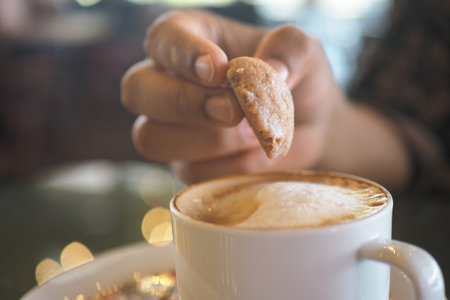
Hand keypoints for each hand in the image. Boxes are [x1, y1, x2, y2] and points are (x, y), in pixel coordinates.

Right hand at [121, 9, 346, 183]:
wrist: (308, 126)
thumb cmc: (296, 79)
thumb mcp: (303, 53)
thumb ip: (288, 49)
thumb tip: (269, 71)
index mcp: (190, 39)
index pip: (163, 38)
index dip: (183, 55)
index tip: (219, 70)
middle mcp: (169, 81)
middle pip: (136, 90)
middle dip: (185, 103)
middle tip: (231, 111)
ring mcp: (171, 127)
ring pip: (151, 138)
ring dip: (208, 140)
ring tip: (253, 134)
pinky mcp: (185, 163)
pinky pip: (190, 172)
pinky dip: (229, 167)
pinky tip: (255, 154)